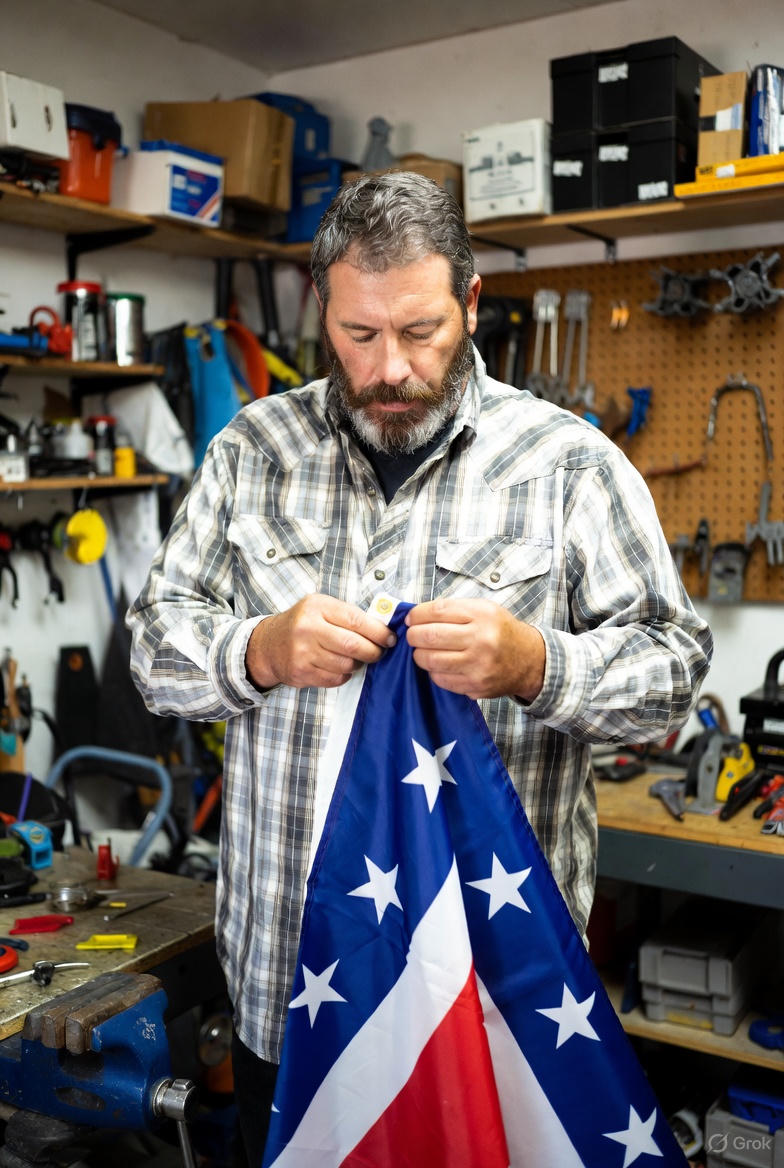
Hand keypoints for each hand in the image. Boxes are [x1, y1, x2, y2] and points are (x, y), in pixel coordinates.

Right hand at [246, 594, 395, 689]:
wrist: (268, 644)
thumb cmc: (302, 624)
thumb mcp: (321, 608)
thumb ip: (348, 615)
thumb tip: (383, 628)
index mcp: (317, 607)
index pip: (356, 620)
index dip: (378, 632)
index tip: (390, 639)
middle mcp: (308, 629)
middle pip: (352, 645)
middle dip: (373, 651)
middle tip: (379, 652)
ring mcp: (303, 653)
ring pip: (346, 664)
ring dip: (358, 664)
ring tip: (357, 658)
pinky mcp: (301, 673)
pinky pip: (335, 678)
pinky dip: (344, 675)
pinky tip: (340, 666)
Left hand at [405, 598, 544, 700]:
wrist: (530, 661)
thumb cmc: (501, 632)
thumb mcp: (484, 609)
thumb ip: (453, 609)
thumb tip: (417, 616)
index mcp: (483, 615)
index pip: (437, 611)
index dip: (417, 615)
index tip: (411, 618)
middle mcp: (481, 640)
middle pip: (429, 636)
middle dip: (413, 635)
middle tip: (412, 635)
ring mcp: (478, 665)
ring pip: (430, 660)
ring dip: (419, 654)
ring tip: (423, 650)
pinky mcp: (475, 686)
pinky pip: (440, 679)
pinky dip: (433, 671)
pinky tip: (439, 665)